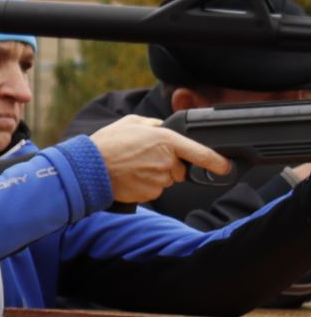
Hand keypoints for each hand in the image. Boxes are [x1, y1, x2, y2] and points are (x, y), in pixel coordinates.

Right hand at [87, 114, 233, 203]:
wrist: (88, 169)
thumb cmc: (107, 144)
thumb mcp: (131, 123)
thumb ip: (153, 125)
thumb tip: (162, 128)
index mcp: (165, 140)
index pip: (201, 153)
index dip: (218, 162)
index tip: (226, 167)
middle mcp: (166, 161)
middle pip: (180, 169)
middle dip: (167, 166)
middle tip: (143, 159)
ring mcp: (159, 179)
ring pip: (166, 180)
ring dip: (154, 175)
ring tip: (133, 168)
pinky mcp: (150, 194)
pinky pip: (154, 190)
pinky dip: (145, 186)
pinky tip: (130, 178)